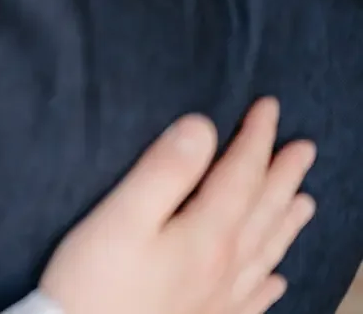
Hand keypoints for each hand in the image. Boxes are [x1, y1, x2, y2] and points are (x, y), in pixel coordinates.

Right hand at [41, 97, 315, 313]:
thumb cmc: (96, 280)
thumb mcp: (122, 217)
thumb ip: (163, 172)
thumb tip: (200, 127)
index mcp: (207, 233)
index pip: (241, 175)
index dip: (256, 139)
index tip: (268, 107)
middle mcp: (225, 266)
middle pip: (263, 212)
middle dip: (283, 175)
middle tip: (305, 148)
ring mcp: (220, 298)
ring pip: (266, 252)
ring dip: (286, 222)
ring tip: (306, 201)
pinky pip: (252, 299)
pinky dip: (269, 283)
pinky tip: (276, 280)